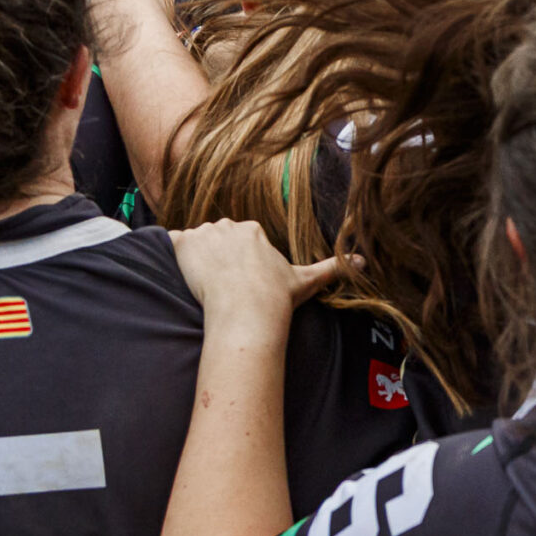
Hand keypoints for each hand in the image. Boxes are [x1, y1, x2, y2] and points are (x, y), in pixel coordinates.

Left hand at [169, 218, 340, 317]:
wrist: (247, 310)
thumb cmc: (277, 297)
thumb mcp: (307, 280)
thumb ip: (332, 268)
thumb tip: (364, 263)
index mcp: (254, 229)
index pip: (239, 238)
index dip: (236, 260)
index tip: (238, 280)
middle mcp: (228, 225)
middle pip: (216, 237)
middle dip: (215, 257)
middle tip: (219, 285)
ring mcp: (204, 233)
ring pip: (195, 241)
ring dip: (195, 258)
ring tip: (202, 284)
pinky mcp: (183, 243)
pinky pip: (171, 242)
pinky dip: (174, 255)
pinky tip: (183, 274)